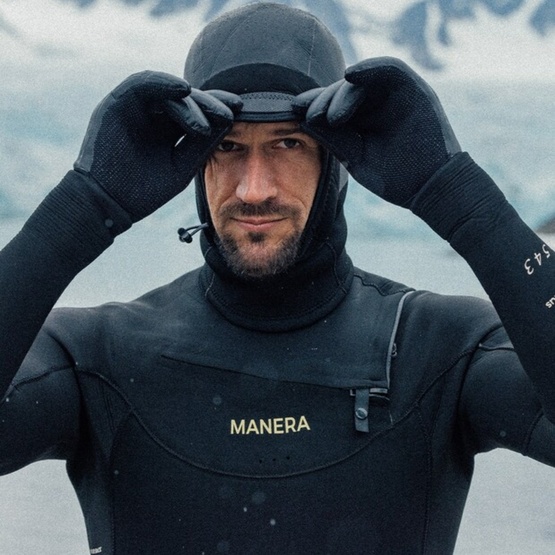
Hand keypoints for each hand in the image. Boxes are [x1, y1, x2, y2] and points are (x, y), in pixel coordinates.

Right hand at [74, 71, 241, 221]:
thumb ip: (203, 144)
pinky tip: (184, 90)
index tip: (241, 111)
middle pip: (186, 99)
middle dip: (210, 103)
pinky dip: (163, 83)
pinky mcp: (117, 102)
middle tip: (230, 112)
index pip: (196, 112)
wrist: (109, 203)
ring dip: (193, 98)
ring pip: (169, 91)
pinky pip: (142, 83)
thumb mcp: (182, 166)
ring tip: (213, 114)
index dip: (217, 109)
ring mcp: (135, 107)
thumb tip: (229, 122)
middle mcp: (153, 115)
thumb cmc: (144, 190)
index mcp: (168, 130)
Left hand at [293, 57, 460, 207]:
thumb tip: (303, 120)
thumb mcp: (356, 156)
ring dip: (342, 91)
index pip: (335, 104)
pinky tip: (350, 76)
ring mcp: (395, 95)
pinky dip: (370, 67)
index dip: (315, 104)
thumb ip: (334, 137)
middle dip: (324, 100)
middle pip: (344, 90)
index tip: (294, 110)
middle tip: (312, 116)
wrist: (429, 188)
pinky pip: (389, 68)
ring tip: (331, 115)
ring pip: (361, 80)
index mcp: (363, 120)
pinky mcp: (413, 88)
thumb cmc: (395, 178)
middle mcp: (377, 104)